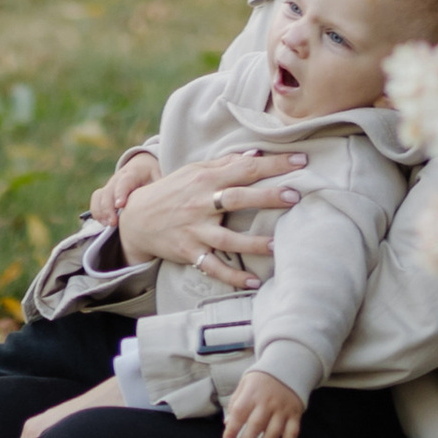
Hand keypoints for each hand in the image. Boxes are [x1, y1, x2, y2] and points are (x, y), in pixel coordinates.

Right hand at [89, 145, 160, 227]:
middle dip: (108, 207)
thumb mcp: (160, 175)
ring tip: (107, 225)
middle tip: (113, 223)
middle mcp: (119, 177)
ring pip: (100, 195)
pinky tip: (103, 224)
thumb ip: (161, 186)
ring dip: (101, 211)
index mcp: (134, 172)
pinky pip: (96, 200)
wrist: (143, 164)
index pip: (124, 181)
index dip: (120, 193)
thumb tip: (170, 202)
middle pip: (109, 190)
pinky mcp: (106, 193)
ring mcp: (111, 185)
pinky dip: (97, 212)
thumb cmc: (154, 173)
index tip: (120, 205)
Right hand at [116, 149, 306, 285]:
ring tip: (276, 245)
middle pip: (236, 198)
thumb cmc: (173, 191)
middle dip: (266, 197)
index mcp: (205, 179)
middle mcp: (200, 204)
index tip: (300, 162)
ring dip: (252, 243)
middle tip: (294, 196)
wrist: (136, 219)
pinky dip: (232, 276)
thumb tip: (257, 155)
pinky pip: (212, 266)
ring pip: (226, 238)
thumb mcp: (194, 171)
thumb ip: (225, 164)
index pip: (243, 168)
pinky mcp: (189, 251)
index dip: (272, 164)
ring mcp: (195, 230)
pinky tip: (253, 281)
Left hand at [223, 369, 304, 437]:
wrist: (287, 367)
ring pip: (274, 432)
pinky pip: (292, 433)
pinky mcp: (295, 414)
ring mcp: (283, 408)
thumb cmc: (261, 379)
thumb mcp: (244, 384)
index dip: (232, 428)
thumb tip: (227, 424)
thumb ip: (235, 402)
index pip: (239, 413)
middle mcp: (268, 401)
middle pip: (256, 426)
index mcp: (252, 393)